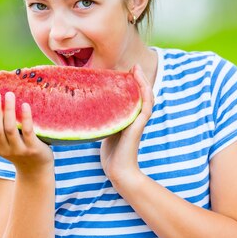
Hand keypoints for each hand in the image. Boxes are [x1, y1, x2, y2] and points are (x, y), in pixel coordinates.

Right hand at [0, 91, 53, 174]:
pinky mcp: (33, 148)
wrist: (36, 169)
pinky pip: (28, 131)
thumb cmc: (18, 148)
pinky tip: (25, 105)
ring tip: (9, 95)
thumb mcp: (4, 141)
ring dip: (9, 111)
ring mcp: (19, 150)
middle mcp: (4, 149)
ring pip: (10, 129)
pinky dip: (25, 118)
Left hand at [100, 64, 153, 184]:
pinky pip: (145, 107)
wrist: (118, 171)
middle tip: (133, 66)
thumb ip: (104, 120)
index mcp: (129, 118)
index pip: (135, 97)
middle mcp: (136, 118)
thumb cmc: (111, 154)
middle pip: (143, 94)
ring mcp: (138, 122)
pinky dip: (144, 93)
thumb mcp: (106, 131)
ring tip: (137, 70)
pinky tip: (140, 84)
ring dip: (143, 82)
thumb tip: (90, 109)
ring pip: (147, 98)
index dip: (134, 84)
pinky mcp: (138, 126)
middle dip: (139, 79)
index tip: (128, 71)